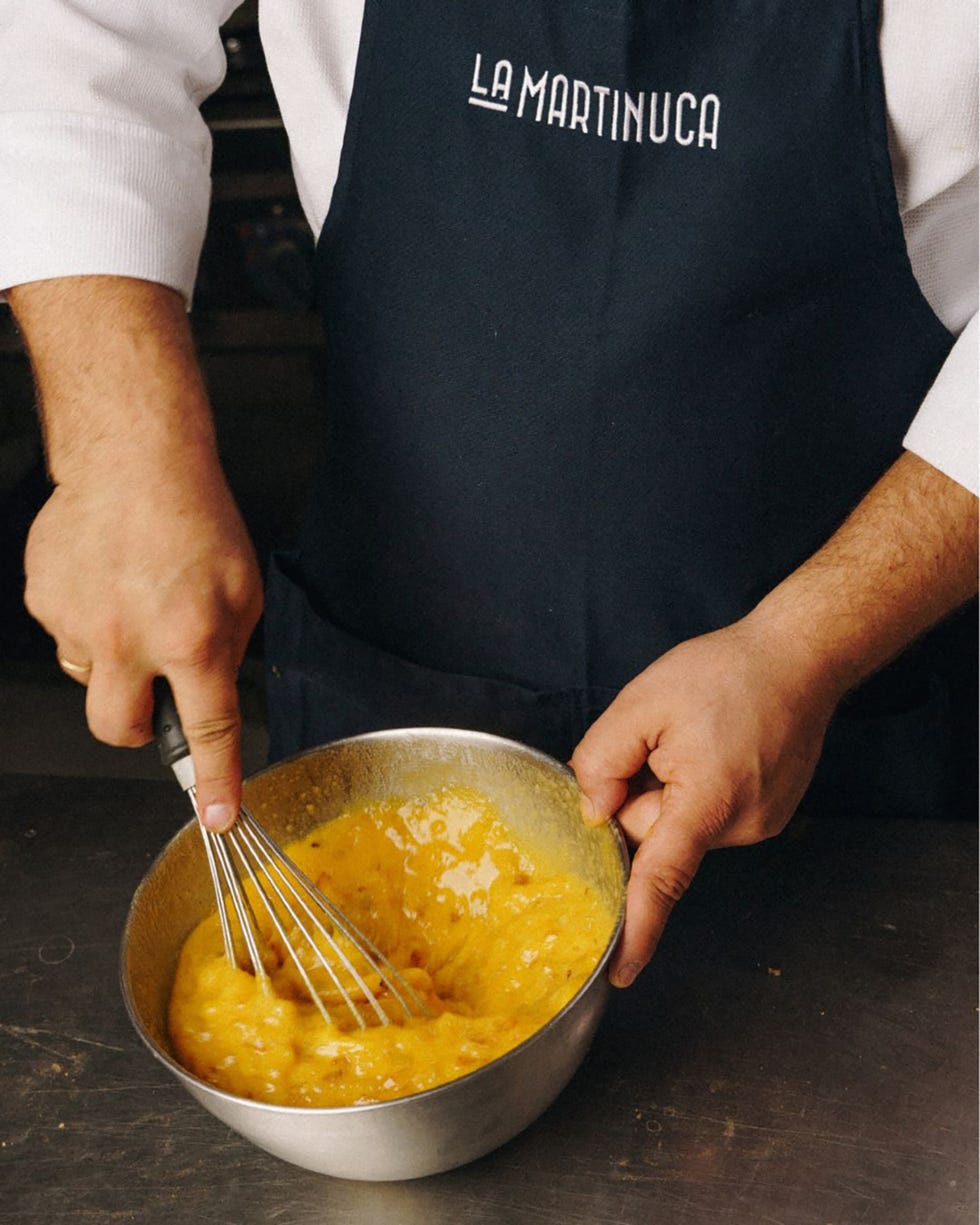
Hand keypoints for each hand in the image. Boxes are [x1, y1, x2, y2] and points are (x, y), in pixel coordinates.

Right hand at [25, 452, 262, 828]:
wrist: (133, 458)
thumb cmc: (196, 518)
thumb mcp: (244, 591)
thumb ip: (226, 651)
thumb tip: (208, 694)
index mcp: (191, 639)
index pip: (206, 731)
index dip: (214, 782)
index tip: (218, 816)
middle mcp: (129, 640)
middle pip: (118, 730)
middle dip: (138, 727)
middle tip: (155, 692)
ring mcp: (77, 623)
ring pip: (90, 677)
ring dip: (115, 660)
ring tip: (134, 603)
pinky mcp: (44, 602)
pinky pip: (69, 635)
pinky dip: (90, 620)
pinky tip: (108, 581)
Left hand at [571, 617, 839, 986]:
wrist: (800, 657)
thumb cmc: (727, 673)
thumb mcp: (643, 701)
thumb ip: (602, 758)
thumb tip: (593, 811)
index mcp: (707, 800)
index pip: (661, 878)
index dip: (637, 928)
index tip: (619, 970)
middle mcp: (740, 824)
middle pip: (657, 838)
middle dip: (639, 798)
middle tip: (657, 743)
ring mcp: (758, 823)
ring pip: (681, 826)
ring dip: (669, 791)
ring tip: (695, 737)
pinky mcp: (766, 816)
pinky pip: (706, 816)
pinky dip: (694, 790)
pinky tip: (713, 747)